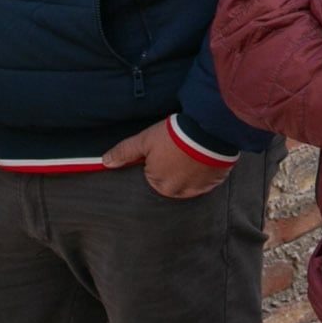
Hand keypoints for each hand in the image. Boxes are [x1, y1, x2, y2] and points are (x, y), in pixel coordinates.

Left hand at [103, 121, 228, 198]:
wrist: (209, 129)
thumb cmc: (174, 136)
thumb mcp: (145, 140)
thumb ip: (124, 152)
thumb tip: (105, 162)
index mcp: (160, 186)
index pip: (153, 175)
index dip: (157, 160)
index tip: (164, 149)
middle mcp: (180, 192)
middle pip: (172, 179)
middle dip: (174, 166)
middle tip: (178, 147)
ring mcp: (200, 188)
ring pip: (190, 179)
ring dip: (190, 168)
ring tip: (192, 149)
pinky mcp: (216, 181)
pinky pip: (207, 177)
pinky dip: (205, 168)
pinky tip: (204, 154)